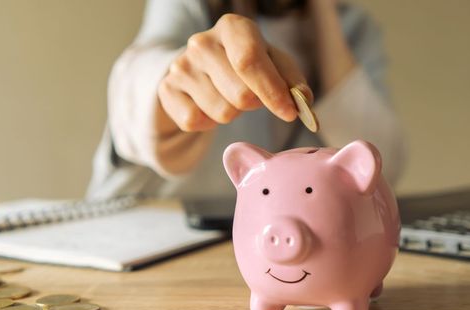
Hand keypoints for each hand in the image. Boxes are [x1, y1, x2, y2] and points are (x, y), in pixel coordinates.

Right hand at [158, 14, 313, 131]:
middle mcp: (202, 42)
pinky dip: (208, 122)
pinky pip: (195, 122)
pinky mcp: (167, 90)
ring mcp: (180, 66)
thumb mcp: (273, 63)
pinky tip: (208, 104)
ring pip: (221, 112)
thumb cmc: (245, 64)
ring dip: (232, 113)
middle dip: (254, 104)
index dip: (272, 91)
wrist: (200, 68)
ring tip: (227, 96)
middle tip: (251, 95)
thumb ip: (292, 81)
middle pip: (240, 95)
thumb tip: (302, 101)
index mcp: (232, 28)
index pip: (249, 61)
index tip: (289, 112)